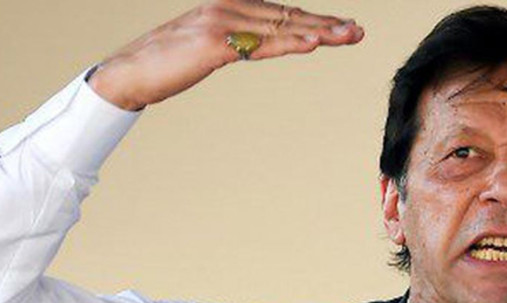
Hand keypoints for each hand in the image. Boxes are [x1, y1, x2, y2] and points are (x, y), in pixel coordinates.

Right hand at [88, 0, 363, 109]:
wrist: (129, 73)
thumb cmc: (166, 64)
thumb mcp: (207, 47)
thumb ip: (235, 43)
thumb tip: (255, 46)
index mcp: (228, 7)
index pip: (280, 13)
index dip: (314, 21)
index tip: (343, 28)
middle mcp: (227, 8)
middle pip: (287, 16)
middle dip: (327, 24)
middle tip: (358, 31)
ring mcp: (220, 23)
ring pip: (280, 27)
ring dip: (318, 31)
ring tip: (348, 35)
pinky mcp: (213, 43)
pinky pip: (259, 45)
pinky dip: (289, 43)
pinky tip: (312, 44)